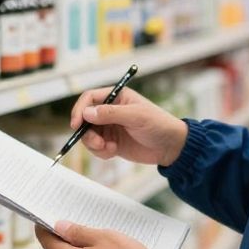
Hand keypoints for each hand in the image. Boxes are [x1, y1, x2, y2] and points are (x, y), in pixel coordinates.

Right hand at [69, 86, 188, 166]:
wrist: (171, 147)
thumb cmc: (158, 125)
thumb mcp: (136, 116)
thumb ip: (111, 113)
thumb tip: (87, 113)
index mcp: (116, 97)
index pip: (90, 98)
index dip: (80, 109)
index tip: (77, 124)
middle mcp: (110, 111)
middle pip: (85, 118)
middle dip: (86, 132)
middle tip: (97, 143)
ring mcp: (110, 127)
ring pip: (88, 134)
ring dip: (94, 144)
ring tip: (108, 148)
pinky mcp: (111, 142)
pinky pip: (96, 147)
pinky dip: (101, 152)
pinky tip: (113, 151)